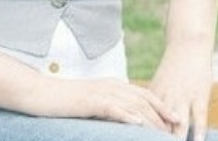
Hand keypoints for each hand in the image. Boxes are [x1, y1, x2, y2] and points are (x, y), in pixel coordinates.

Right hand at [26, 76, 179, 129]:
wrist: (41, 94)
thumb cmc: (64, 102)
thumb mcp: (91, 105)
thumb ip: (109, 109)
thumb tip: (127, 120)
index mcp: (112, 85)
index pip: (142, 94)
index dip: (161, 106)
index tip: (176, 118)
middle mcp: (110, 86)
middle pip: (142, 99)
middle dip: (162, 114)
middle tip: (176, 129)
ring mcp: (100, 92)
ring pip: (132, 104)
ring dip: (150, 118)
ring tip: (165, 131)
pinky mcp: (89, 100)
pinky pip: (112, 107)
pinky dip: (127, 115)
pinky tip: (138, 124)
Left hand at [150, 42, 212, 140]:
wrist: (188, 45)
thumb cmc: (174, 67)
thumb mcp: (159, 84)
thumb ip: (155, 103)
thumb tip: (149, 120)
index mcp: (153, 96)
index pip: (145, 121)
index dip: (142, 134)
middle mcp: (166, 98)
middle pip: (160, 125)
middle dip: (158, 139)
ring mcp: (183, 97)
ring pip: (179, 124)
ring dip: (177, 139)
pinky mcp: (199, 96)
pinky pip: (199, 118)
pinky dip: (199, 132)